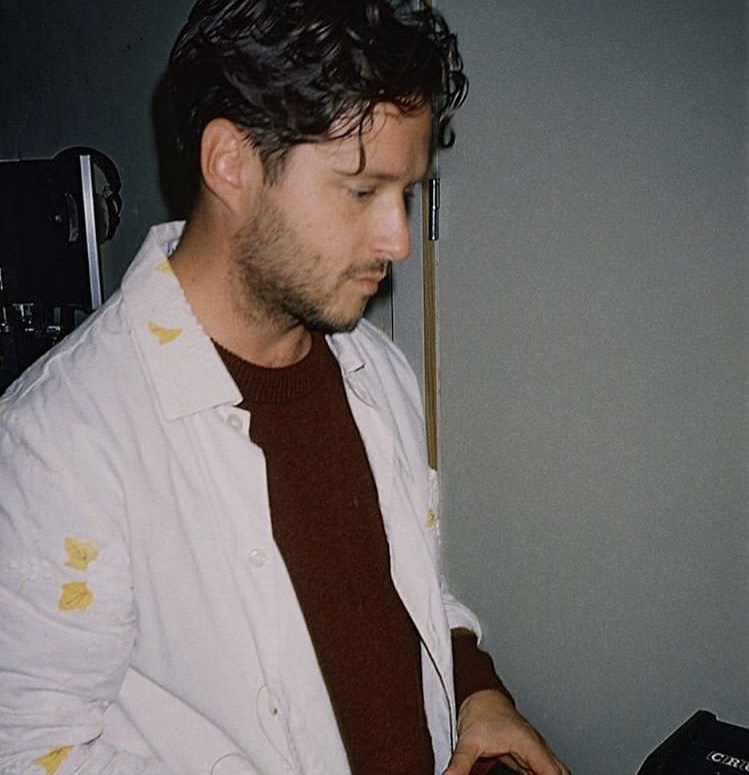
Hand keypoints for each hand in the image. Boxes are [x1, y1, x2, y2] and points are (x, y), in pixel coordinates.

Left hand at [442, 689, 569, 774]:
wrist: (480, 696)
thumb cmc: (479, 713)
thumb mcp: (468, 742)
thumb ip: (460, 763)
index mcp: (528, 743)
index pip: (552, 772)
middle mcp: (537, 747)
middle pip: (560, 772)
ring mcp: (535, 752)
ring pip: (556, 772)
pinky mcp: (529, 758)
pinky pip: (544, 773)